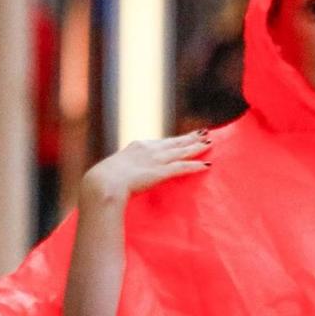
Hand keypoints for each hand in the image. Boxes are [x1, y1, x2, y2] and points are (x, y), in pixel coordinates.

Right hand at [81, 130, 211, 208]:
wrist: (104, 183)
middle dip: (190, 138)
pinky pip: (182, 167)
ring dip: (197, 147)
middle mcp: (149, 149)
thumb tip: (122, 175)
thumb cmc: (104, 180)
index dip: (175, 140)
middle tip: (204, 132)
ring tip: (210, 143)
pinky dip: (195, 166)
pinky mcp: (161, 172)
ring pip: (182, 151)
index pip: (161, 142)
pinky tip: (206, 165)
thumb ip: (124, 169)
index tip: (184, 137)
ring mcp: (156, 160)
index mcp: (138, 147)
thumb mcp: (115, 169)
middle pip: (175, 142)